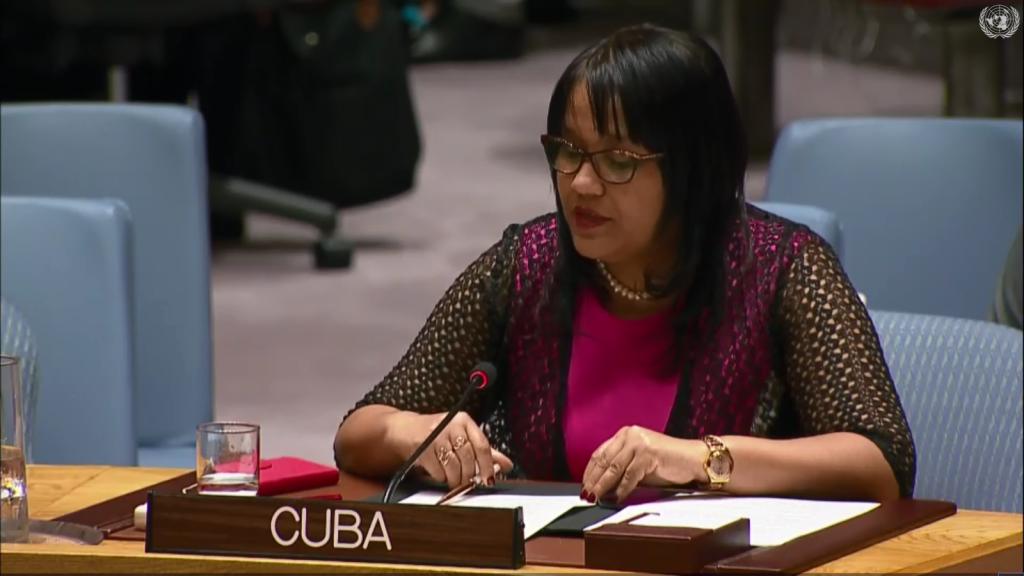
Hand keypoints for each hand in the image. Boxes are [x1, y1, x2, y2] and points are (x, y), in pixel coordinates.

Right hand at [398, 411, 512, 488]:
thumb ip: (486, 451)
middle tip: (468, 482)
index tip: (489, 479)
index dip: (488, 465)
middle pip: (468, 458)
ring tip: (454, 479)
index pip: (482, 445)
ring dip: (456, 479)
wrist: (408, 430)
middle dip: (469, 475)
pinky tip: (440, 472)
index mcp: (464, 421)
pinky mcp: (423, 449)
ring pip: (454, 467)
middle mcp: (450, 426)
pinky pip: (439, 471)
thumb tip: (508, 465)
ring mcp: (436, 437)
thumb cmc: (441, 434)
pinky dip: (442, 477)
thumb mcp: (463, 437)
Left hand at [581, 426, 704, 502]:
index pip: (600, 453)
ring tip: (597, 498)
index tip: (584, 485)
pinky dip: (622, 489)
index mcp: (625, 434)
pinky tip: (618, 498)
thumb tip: (601, 487)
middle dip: (593, 480)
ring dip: (603, 486)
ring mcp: (639, 442)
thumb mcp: (639, 463)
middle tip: (587, 495)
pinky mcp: (648, 453)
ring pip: (614, 468)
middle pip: (604, 460)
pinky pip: (630, 475)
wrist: (693, 459)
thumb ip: (621, 469)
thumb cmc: (667, 463)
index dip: (589, 471)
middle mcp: (630, 434)